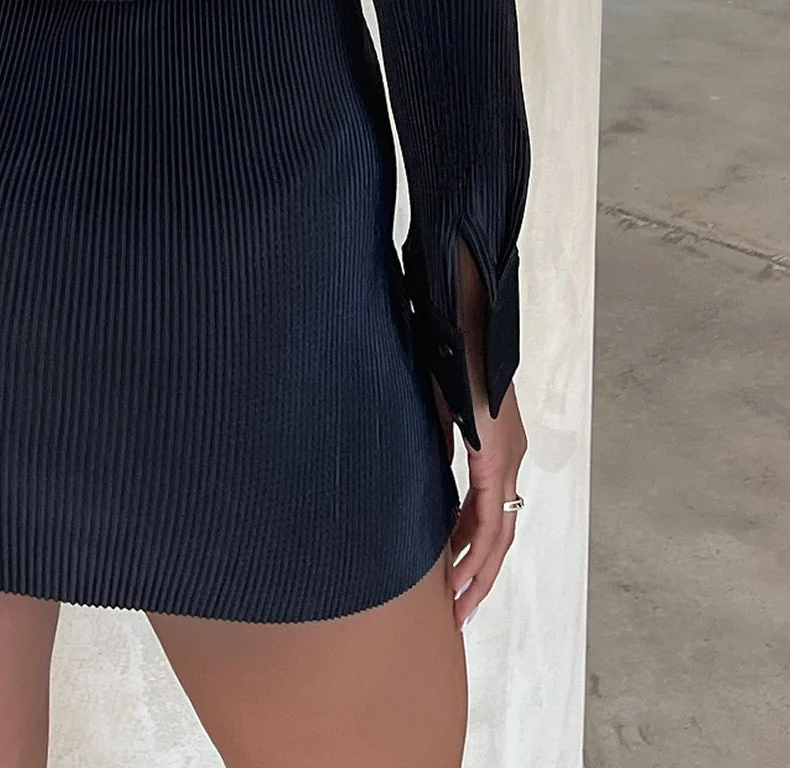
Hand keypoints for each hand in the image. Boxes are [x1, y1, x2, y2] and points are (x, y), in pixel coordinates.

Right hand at [432, 378, 526, 630]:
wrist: (465, 325)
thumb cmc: (450, 355)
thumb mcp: (441, 408)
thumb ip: (440, 440)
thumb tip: (425, 468)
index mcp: (497, 447)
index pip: (488, 512)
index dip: (471, 549)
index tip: (452, 578)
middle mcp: (510, 459)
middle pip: (499, 535)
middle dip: (478, 575)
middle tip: (458, 610)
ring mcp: (507, 459)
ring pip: (498, 536)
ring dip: (478, 574)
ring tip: (456, 606)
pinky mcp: (495, 458)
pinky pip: (490, 521)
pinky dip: (476, 552)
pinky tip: (458, 575)